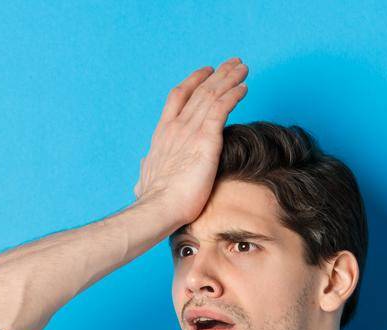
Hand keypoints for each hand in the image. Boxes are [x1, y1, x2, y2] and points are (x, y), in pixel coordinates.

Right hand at [133, 59, 249, 227]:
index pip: (179, 98)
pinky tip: (244, 87)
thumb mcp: (146, 180)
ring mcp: (190, 131)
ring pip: (212, 95)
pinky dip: (233, 95)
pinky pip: (221, 108)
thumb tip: (142, 172)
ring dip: (229, 79)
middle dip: (219, 75)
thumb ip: (148, 171)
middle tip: (233, 63)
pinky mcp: (205, 139)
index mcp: (163, 134)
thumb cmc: (154, 202)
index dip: (194, 81)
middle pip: (200, 91)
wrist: (158, 208)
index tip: (207, 72)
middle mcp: (176, 126)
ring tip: (243, 68)